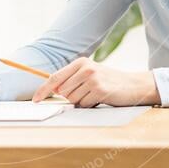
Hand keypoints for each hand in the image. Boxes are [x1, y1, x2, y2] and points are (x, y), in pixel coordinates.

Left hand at [31, 57, 159, 106]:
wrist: (133, 85)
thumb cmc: (108, 81)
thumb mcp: (89, 74)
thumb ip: (71, 79)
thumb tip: (52, 90)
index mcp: (81, 62)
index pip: (55, 78)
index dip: (43, 90)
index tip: (35, 100)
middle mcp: (85, 68)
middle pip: (63, 92)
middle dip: (71, 97)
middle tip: (87, 92)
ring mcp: (92, 79)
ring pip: (73, 99)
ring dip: (82, 101)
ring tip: (95, 94)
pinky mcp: (100, 90)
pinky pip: (84, 104)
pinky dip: (91, 105)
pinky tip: (101, 98)